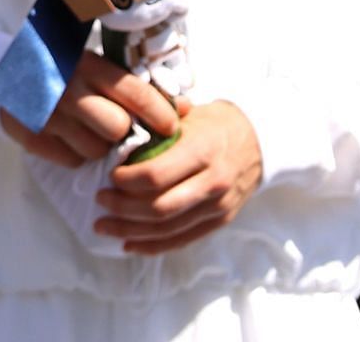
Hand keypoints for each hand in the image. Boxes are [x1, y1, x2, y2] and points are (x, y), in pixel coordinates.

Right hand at [0, 52, 181, 167]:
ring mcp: (46, 113)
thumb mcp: (100, 67)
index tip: (173, 127)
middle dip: (124, 133)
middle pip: (117, 128)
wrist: (10, 69)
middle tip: (120, 130)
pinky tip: (71, 137)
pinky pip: (71, 160)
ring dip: (100, 147)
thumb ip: (137, 87)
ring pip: (95, 150)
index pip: (135, 93)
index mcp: (90, 66)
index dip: (160, 114)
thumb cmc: (69, 70)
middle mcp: (68, 88)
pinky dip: (76, 154)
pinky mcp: (28, 134)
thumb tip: (186, 109)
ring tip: (92, 132)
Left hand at [95, 100, 262, 253]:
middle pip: (158, 207)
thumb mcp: (191, 114)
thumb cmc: (216, 125)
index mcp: (203, 150)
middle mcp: (212, 182)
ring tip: (104, 226)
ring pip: (167, 229)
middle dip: (122, 208)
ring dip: (130, 231)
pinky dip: (152, 246)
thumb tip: (120, 130)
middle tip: (100, 201)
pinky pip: (181, 240)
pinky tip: (129, 243)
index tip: (109, 176)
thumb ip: (158, 123)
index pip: (156, 175)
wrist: (259, 142)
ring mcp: (217, 206)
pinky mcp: (219, 221)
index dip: (126, 181)